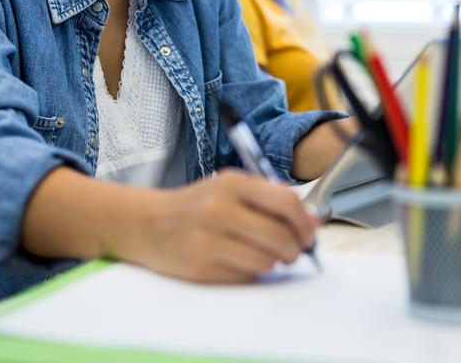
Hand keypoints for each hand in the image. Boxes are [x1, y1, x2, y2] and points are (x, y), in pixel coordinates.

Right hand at [122, 169, 318, 283]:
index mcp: (232, 184)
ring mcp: (208, 240)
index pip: (286, 203)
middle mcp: (219, 209)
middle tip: (291, 251)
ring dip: (271, 262)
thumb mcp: (231, 189)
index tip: (309, 235)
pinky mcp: (200, 268)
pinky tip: (236, 261)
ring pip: (266, 261)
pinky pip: (245, 277)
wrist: (146, 224)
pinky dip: (249, 272)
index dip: (305, 223)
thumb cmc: (196, 205)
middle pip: (280, 237)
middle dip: (294, 249)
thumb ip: (272, 200)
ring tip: (260, 254)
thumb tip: (314, 221)